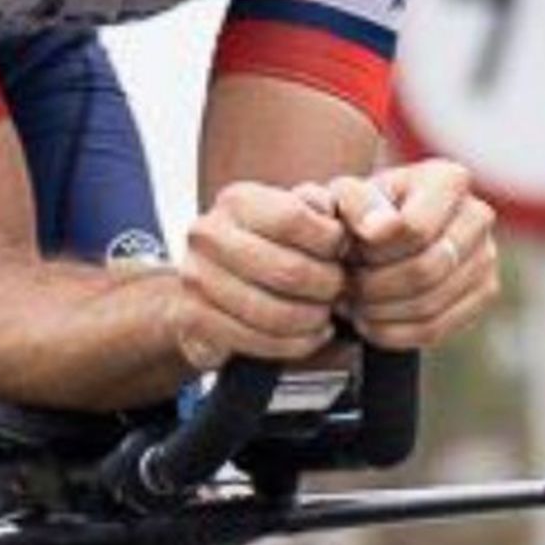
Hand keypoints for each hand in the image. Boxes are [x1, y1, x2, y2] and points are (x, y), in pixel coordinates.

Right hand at [169, 181, 346, 372]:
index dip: (329, 240)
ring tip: (325, 315)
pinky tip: (310, 335)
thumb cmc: (263, 244)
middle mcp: (209, 236)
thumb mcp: (291, 212)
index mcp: (237, 201)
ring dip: (313, 319)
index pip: (293, 218)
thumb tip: (351, 216)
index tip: (341, 250)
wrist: (208, 282)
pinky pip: (258, 341)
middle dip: (327, 286)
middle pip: (289, 271)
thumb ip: (320, 207)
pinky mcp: (194, 318)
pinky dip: (295, 344)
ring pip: (275, 313)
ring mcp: (197, 278)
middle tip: (338, 290)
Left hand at [330, 161, 499, 350]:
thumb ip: (357, 204)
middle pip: (426, 269)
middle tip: (345, 288)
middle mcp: (478, 215)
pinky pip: (437, 328)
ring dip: (380, 313)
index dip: (374, 252)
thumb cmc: (362, 212)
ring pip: (430, 304)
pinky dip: (394, 333)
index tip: (346, 255)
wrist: (379, 235)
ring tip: (353, 305)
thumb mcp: (347, 198)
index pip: (415, 230)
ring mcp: (487, 257)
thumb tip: (381, 230)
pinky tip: (370, 322)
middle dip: (375, 286)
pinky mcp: (484, 294)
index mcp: (449, 179)